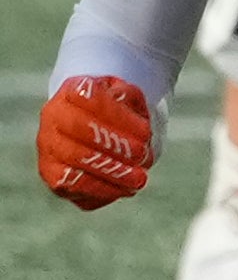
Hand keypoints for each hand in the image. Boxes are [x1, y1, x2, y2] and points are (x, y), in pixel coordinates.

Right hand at [38, 74, 161, 208]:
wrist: (97, 128)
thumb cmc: (116, 111)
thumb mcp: (127, 96)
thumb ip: (127, 96)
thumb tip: (122, 100)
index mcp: (71, 91)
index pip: (90, 98)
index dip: (118, 117)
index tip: (146, 132)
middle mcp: (53, 116)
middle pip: (79, 129)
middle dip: (115, 144)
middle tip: (142, 155)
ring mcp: (49, 146)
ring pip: (75, 159)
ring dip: (110, 171)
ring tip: (139, 178)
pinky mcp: (51, 173)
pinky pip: (72, 185)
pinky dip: (101, 189)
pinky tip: (125, 189)